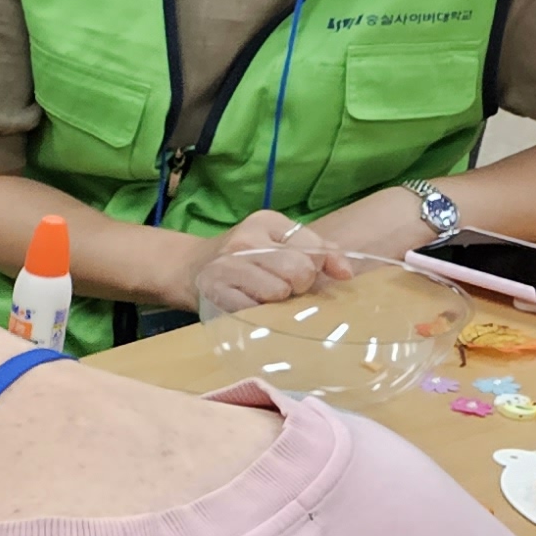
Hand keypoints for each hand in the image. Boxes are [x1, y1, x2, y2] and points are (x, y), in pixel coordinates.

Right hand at [186, 208, 357, 306]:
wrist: (188, 267)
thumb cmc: (245, 258)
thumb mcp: (279, 242)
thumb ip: (319, 251)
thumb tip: (346, 273)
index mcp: (266, 221)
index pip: (315, 250)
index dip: (318, 268)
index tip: (305, 276)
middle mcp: (245, 239)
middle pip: (299, 271)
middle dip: (298, 286)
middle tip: (284, 288)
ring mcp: (227, 265)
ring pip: (278, 291)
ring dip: (277, 302)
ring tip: (264, 297)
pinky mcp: (214, 291)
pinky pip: (252, 309)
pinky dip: (256, 314)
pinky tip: (249, 306)